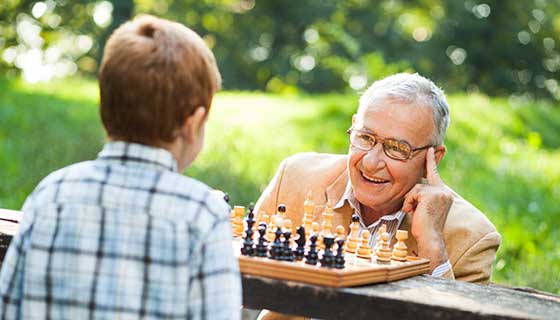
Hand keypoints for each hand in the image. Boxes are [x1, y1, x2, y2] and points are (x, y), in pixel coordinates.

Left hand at [401, 147, 452, 269]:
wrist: (430, 238)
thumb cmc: (423, 226)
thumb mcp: (422, 207)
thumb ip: (421, 195)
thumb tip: (413, 187)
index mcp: (444, 194)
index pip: (434, 174)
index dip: (430, 161)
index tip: (430, 148)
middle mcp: (444, 191)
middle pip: (418, 184)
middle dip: (412, 198)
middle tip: (414, 210)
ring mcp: (439, 192)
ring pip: (414, 188)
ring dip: (410, 201)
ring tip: (415, 213)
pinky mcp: (432, 195)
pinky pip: (412, 193)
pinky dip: (409, 203)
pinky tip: (414, 212)